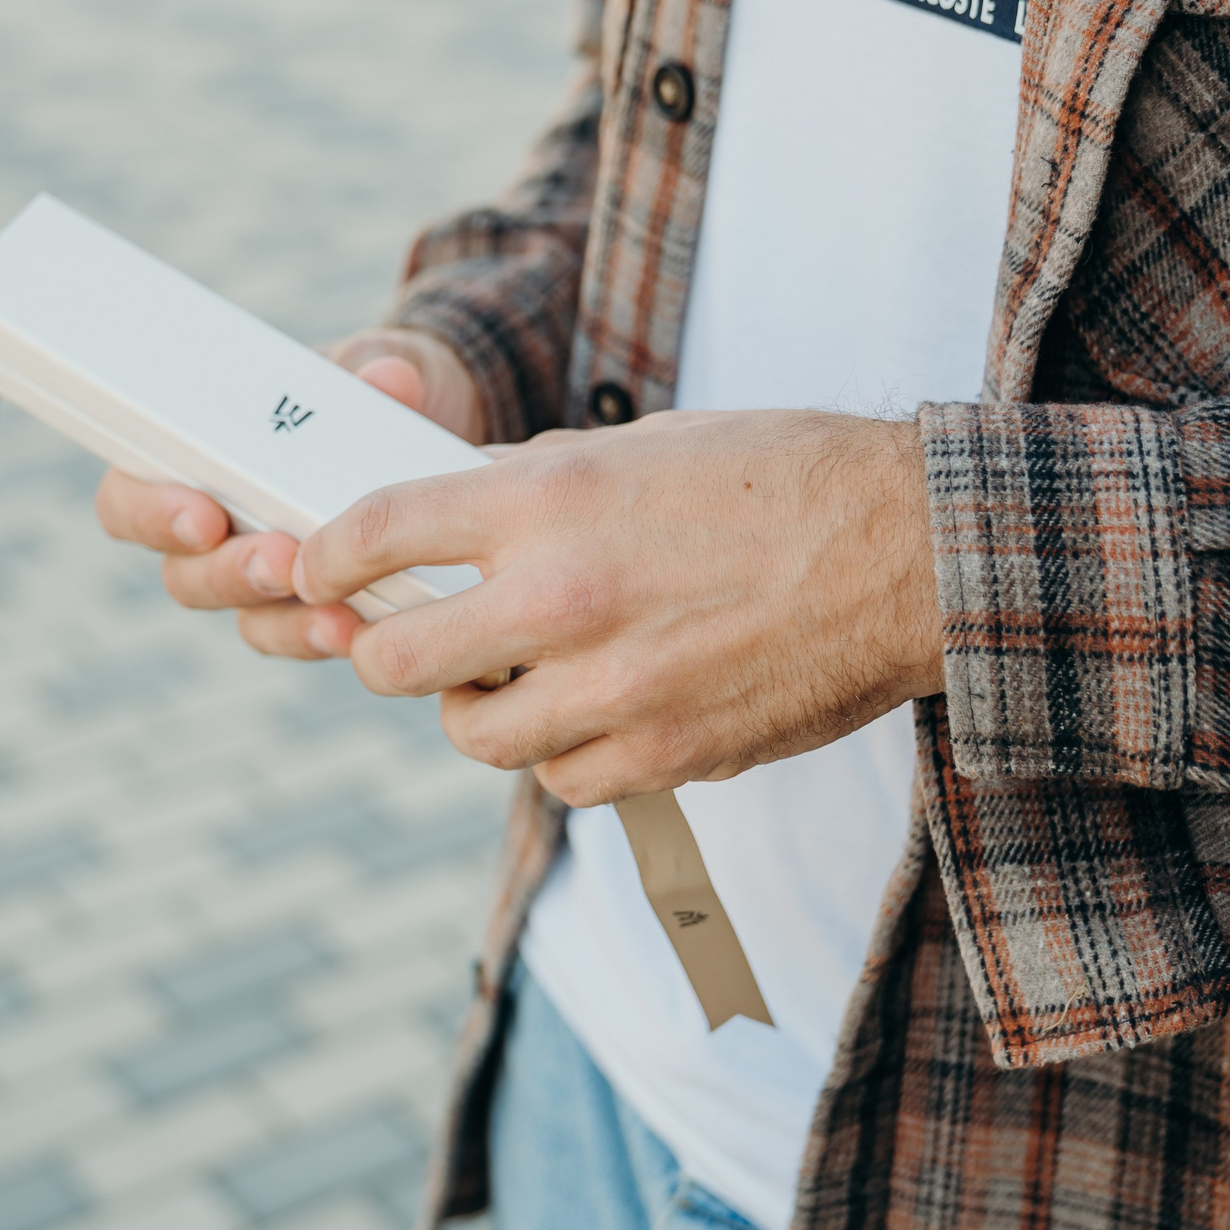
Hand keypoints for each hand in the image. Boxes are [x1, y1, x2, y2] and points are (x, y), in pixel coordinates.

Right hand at [93, 328, 484, 659]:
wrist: (436, 427)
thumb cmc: (371, 390)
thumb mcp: (375, 362)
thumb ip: (372, 365)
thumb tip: (389, 377)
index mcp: (199, 458)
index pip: (131, 496)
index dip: (150, 512)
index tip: (203, 513)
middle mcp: (219, 526)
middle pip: (184, 574)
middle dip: (228, 572)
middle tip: (279, 561)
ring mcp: (265, 574)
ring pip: (245, 615)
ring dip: (282, 617)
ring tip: (331, 608)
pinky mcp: (320, 606)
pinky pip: (302, 635)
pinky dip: (327, 633)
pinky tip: (359, 627)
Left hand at [291, 409, 943, 804]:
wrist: (913, 555)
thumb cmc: (784, 479)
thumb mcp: (643, 448)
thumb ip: (540, 487)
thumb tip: (462, 517)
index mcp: (548, 500)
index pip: (379, 531)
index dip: (326, 557)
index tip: (316, 570)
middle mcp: (561, 598)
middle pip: (396, 662)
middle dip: (384, 653)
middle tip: (404, 642)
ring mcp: (608, 690)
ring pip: (474, 735)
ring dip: (478, 709)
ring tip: (513, 678)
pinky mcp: (659, 756)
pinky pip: (559, 781)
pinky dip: (559, 755)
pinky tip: (590, 713)